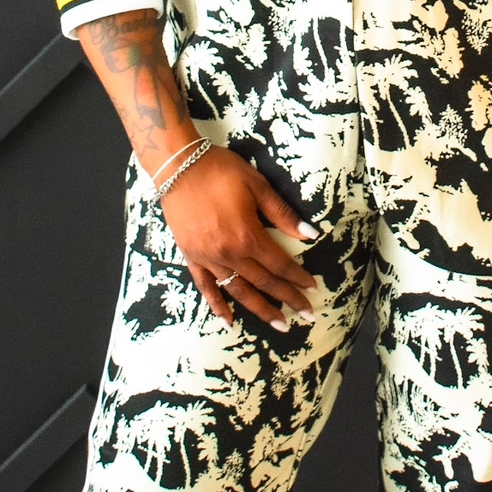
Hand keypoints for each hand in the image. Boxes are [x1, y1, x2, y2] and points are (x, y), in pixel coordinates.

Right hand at [160, 146, 317, 330]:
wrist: (178, 167)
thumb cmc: (221, 171)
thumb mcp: (257, 186)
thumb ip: (283, 213)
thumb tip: (310, 234)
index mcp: (248, 236)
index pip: (279, 264)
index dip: (298, 278)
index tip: (312, 288)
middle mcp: (229, 254)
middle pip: (264, 283)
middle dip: (288, 299)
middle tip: (307, 314)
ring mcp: (208, 259)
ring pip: (238, 291)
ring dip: (260, 310)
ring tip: (279, 324)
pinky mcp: (191, 257)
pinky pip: (206, 287)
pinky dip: (218, 306)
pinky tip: (229, 321)